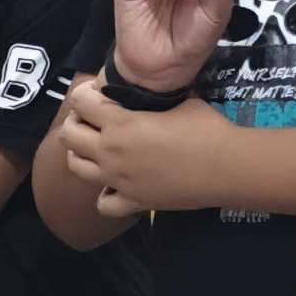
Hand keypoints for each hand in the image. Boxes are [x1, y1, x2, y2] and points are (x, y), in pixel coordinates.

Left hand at [55, 77, 231, 215]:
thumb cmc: (206, 129)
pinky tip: (115, 185)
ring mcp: (118, 180)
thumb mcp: (178, 101)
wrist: (227, 167)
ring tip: (97, 148)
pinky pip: (103, 204)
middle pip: (69, 135)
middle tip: (93, 119)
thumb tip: (150, 92)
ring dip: (81, 154)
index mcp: (120, 123)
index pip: (79, 102)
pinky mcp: (133, 202)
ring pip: (76, 167)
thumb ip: (153, 98)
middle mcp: (111, 152)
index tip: (96, 94)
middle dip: (76, 122)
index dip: (84, 94)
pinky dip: (105, 195)